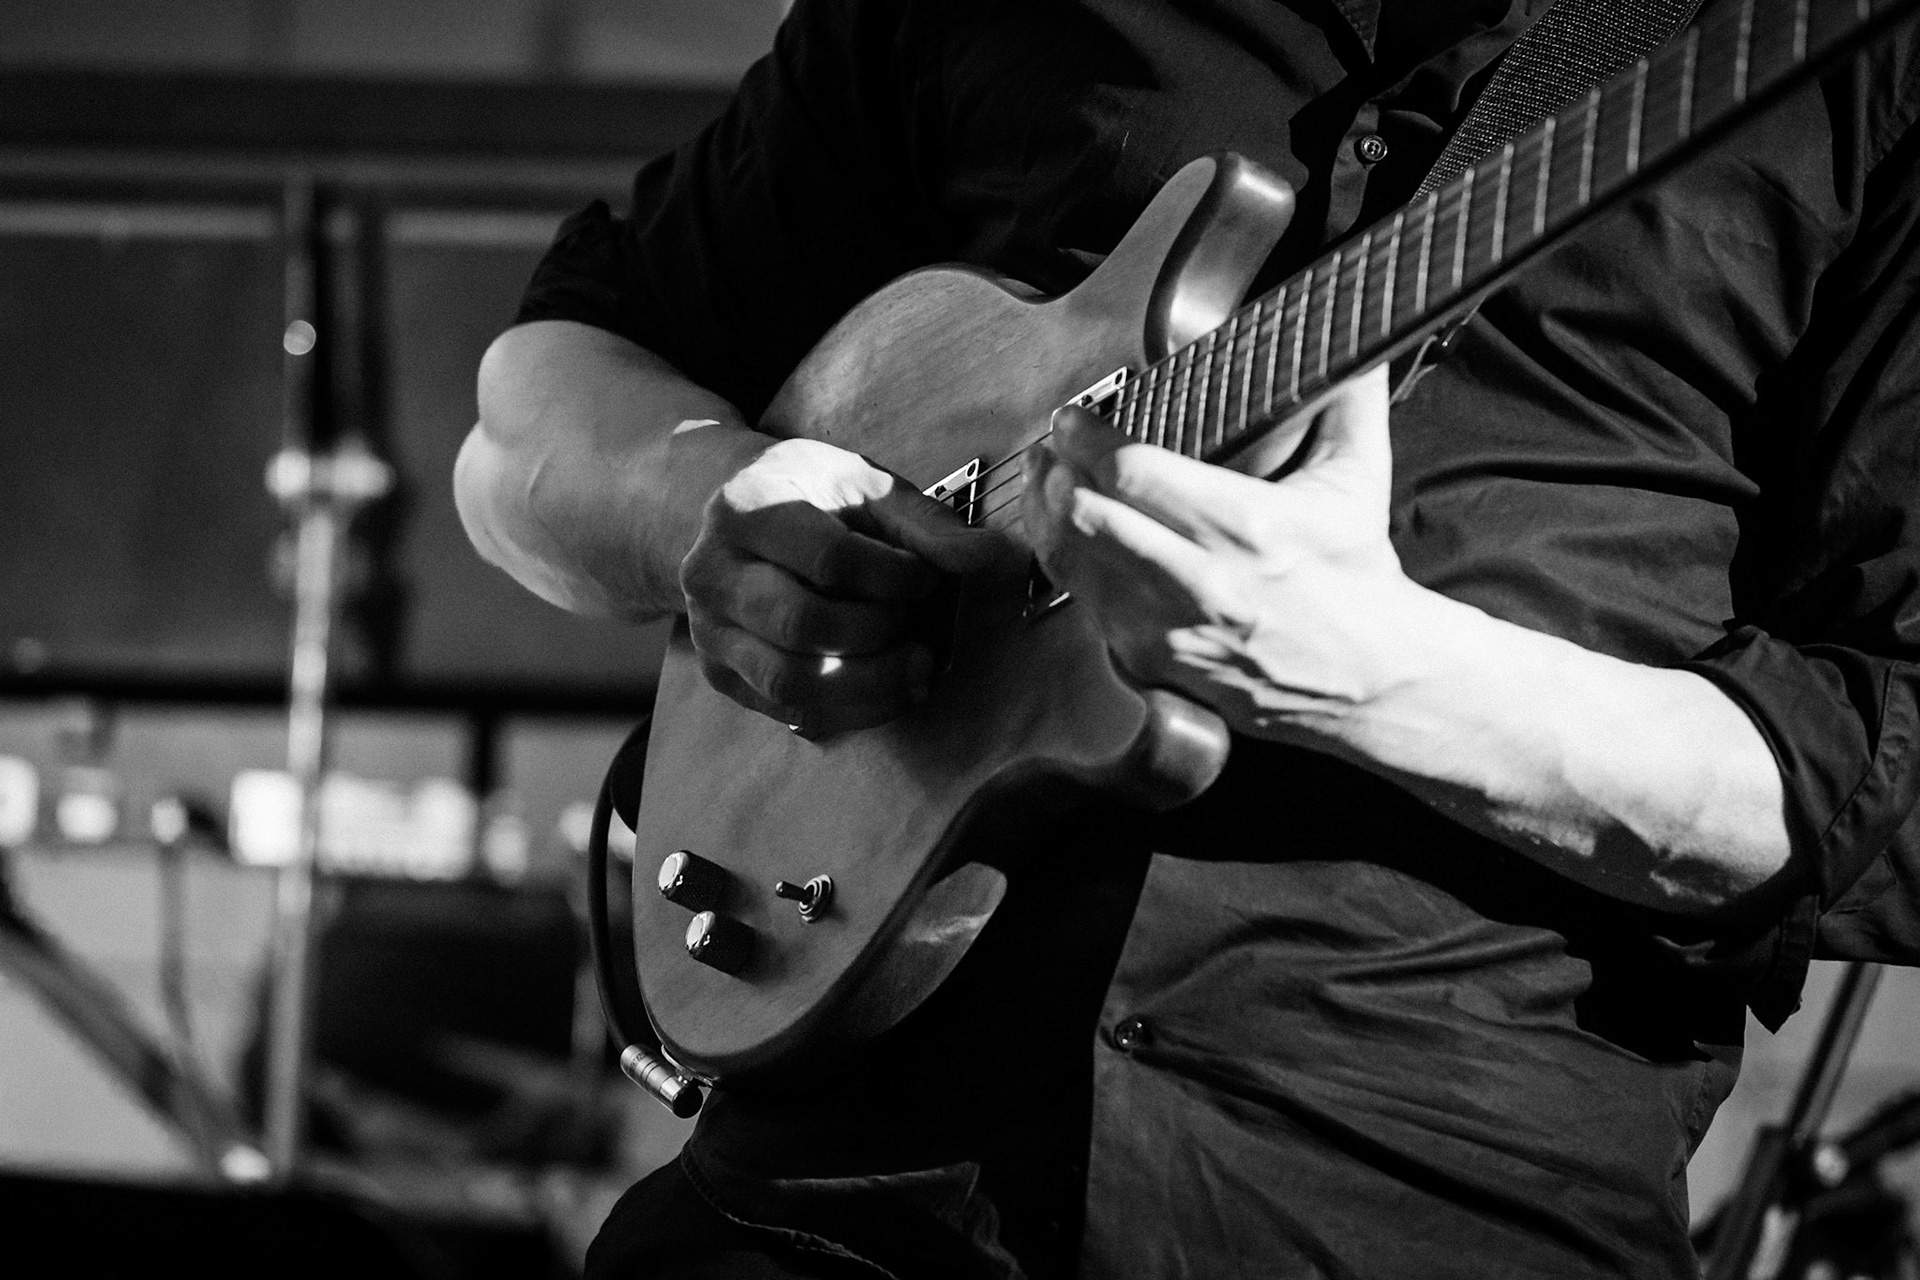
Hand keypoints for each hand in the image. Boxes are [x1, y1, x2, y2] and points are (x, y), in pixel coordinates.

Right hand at [681, 437, 1008, 732]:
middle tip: (922, 631)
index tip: (926, 579)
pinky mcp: (721, 673)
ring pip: (790, 681)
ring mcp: (708, 629)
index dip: (894, 579)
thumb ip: (926, 524)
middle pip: (804, 625)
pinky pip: (789, 711)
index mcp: (745, 509)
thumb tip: (990, 556)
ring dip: (870, 686)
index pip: (830, 559)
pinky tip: (890, 689)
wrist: (734, 515)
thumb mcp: (865, 488)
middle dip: (881, 635)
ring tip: (917, 668)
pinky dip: (851, 710)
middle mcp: (711, 572)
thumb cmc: (812, 497)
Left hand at [1022, 365, 1409, 744]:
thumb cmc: (1355, 579)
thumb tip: (1354, 346)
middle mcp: (1199, 582)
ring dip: (1046, 517)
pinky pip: (1083, 604)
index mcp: (1244, 527)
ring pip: (1071, 563)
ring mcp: (1167, 628)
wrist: (1365, 677)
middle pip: (1085, 516)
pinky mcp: (1150, 661)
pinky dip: (1068, 566)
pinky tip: (1068, 540)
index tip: (1073, 418)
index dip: (1086, 437)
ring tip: (1044, 485)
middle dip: (1054, 472)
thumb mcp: (1358, 481)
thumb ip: (1349, 402)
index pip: (1132, 471)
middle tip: (1051, 448)